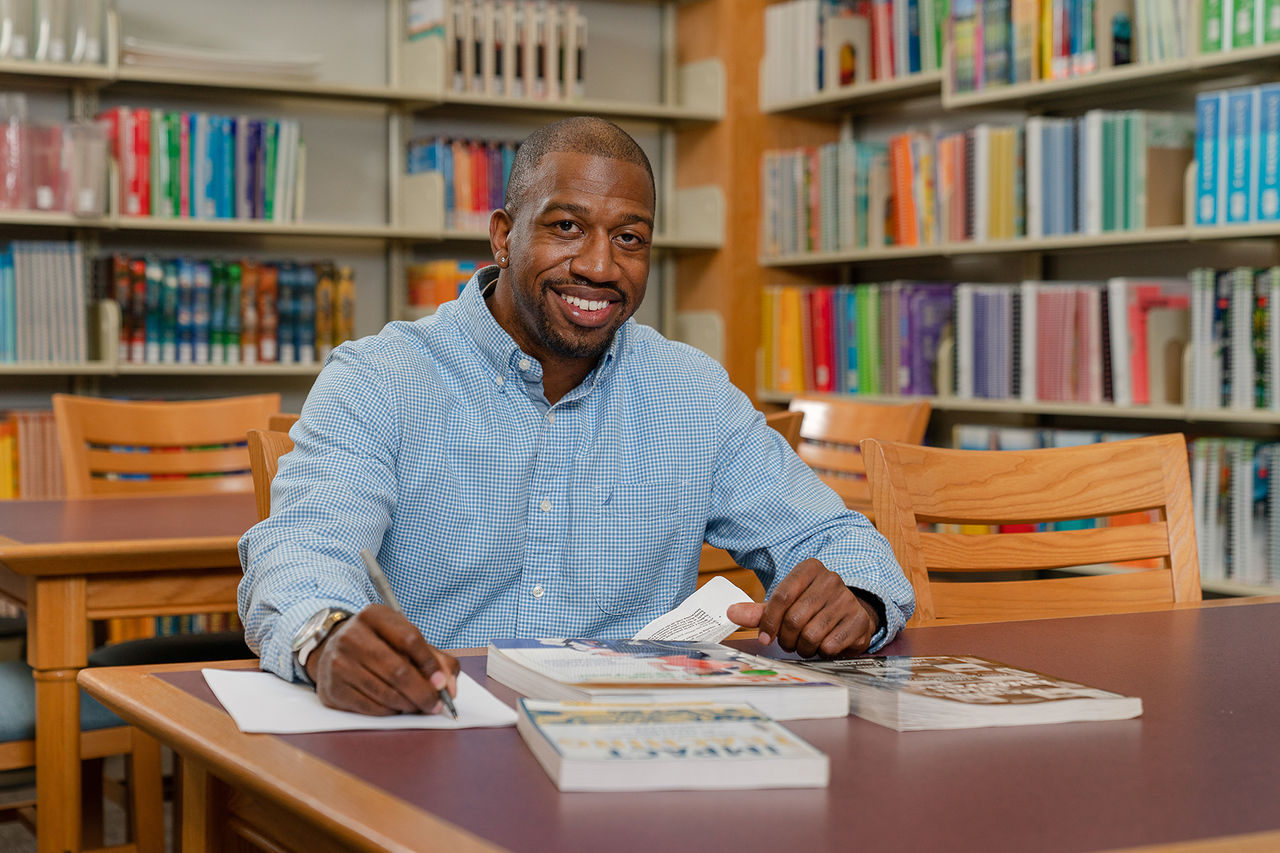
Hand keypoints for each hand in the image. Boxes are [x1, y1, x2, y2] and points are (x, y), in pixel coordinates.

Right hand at [305, 604, 459, 715]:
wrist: (332, 651)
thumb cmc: (378, 645)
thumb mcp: (405, 640)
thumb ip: (436, 660)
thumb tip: (449, 688)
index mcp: (374, 616)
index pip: (410, 639)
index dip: (430, 664)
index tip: (442, 684)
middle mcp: (352, 636)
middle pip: (397, 670)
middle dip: (422, 692)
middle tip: (435, 705)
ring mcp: (338, 662)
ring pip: (384, 692)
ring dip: (408, 705)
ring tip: (418, 707)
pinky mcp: (332, 688)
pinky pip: (369, 706)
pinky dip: (389, 712)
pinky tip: (396, 708)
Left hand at [726, 559, 878, 657]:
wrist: (850, 612)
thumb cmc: (811, 608)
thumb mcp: (785, 605)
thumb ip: (759, 611)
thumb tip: (730, 613)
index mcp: (809, 569)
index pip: (782, 596)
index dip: (769, 622)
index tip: (764, 637)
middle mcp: (831, 580)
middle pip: (795, 618)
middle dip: (787, 639)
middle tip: (788, 643)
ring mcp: (847, 600)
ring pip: (812, 634)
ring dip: (803, 647)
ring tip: (805, 644)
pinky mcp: (860, 621)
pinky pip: (831, 645)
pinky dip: (822, 652)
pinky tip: (824, 645)